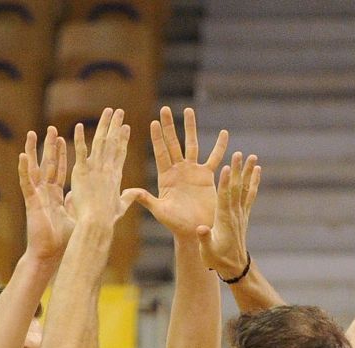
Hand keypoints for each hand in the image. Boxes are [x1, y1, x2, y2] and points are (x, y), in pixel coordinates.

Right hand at [20, 127, 72, 261]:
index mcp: (56, 196)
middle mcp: (45, 193)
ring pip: (35, 169)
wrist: (50, 255)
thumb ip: (78, 206)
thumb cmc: (62, 241)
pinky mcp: (31, 201)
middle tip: (52, 129)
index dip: (61, 156)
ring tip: (33, 134)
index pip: (59, 171)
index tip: (64, 140)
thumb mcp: (74, 218)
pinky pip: (27, 183)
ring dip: (34, 151)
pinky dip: (24, 169)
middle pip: (47, 165)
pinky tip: (22, 156)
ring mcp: (37, 195)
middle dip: (50, 147)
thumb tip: (86, 199)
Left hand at [64, 108, 135, 234]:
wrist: (97, 223)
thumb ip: (129, 197)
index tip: (126, 127)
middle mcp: (108, 169)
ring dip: (104, 125)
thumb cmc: (108, 219)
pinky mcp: (81, 172)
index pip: (121, 153)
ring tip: (107, 111)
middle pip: (113, 142)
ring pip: (101, 141)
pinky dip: (81, 138)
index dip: (123, 138)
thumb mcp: (121, 207)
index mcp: (116, 176)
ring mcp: (95, 169)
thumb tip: (136, 193)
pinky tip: (80, 125)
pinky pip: (81, 151)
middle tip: (118, 111)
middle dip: (116, 125)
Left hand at [131, 106, 227, 247]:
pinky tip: (224, 133)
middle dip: (169, 126)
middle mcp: (178, 170)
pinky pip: (214, 158)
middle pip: (173, 143)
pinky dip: (220, 147)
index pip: (160, 153)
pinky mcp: (207, 177)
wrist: (195, 231)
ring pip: (192, 145)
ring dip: (190, 128)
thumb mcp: (160, 210)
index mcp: (165, 177)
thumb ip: (146, 199)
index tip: (153, 123)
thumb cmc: (176, 224)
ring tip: (188, 110)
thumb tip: (129, 191)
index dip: (157, 138)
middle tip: (165, 109)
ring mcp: (192, 172)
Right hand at [201, 150, 259, 278]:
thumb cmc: (217, 258)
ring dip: (248, 172)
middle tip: (239, 154)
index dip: (225, 183)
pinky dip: (254, 182)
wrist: (234, 266)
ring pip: (245, 189)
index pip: (225, 198)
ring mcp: (241, 213)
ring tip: (253, 156)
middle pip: (236, 189)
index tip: (226, 167)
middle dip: (237, 171)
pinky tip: (257, 170)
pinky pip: (250, 195)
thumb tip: (202, 229)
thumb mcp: (207, 251)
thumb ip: (205, 239)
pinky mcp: (244, 214)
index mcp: (223, 220)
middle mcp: (234, 214)